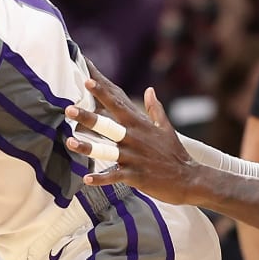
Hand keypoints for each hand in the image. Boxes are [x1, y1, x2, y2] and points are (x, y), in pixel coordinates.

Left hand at [64, 64, 199, 203]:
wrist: (189, 179)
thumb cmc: (175, 153)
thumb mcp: (166, 128)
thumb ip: (154, 109)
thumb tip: (150, 90)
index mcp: (140, 126)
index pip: (118, 105)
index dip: (102, 93)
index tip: (88, 80)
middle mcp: (134, 139)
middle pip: (107, 126)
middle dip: (88, 117)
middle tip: (69, 109)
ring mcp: (134, 158)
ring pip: (106, 151)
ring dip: (88, 147)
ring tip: (69, 142)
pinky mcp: (135, 176)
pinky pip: (114, 177)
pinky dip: (101, 178)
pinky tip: (87, 179)